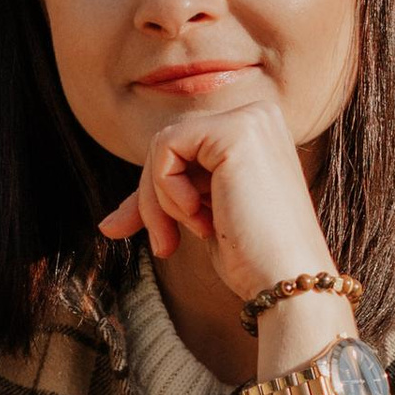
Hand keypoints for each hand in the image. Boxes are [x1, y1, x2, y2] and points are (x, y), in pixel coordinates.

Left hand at [96, 93, 336, 315]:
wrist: (288, 279)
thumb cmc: (252, 258)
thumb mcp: (203, 217)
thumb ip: (168, 198)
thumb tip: (107, 223)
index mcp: (256, 131)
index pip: (182, 148)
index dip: (156, 192)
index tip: (151, 238)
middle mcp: (258, 115)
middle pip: (169, 144)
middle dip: (152, 199)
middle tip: (164, 246)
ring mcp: (250, 120)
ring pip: (162, 146)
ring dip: (160, 199)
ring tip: (188, 234)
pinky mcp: (236, 132)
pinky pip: (165, 148)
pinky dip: (167, 190)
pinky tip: (199, 217)